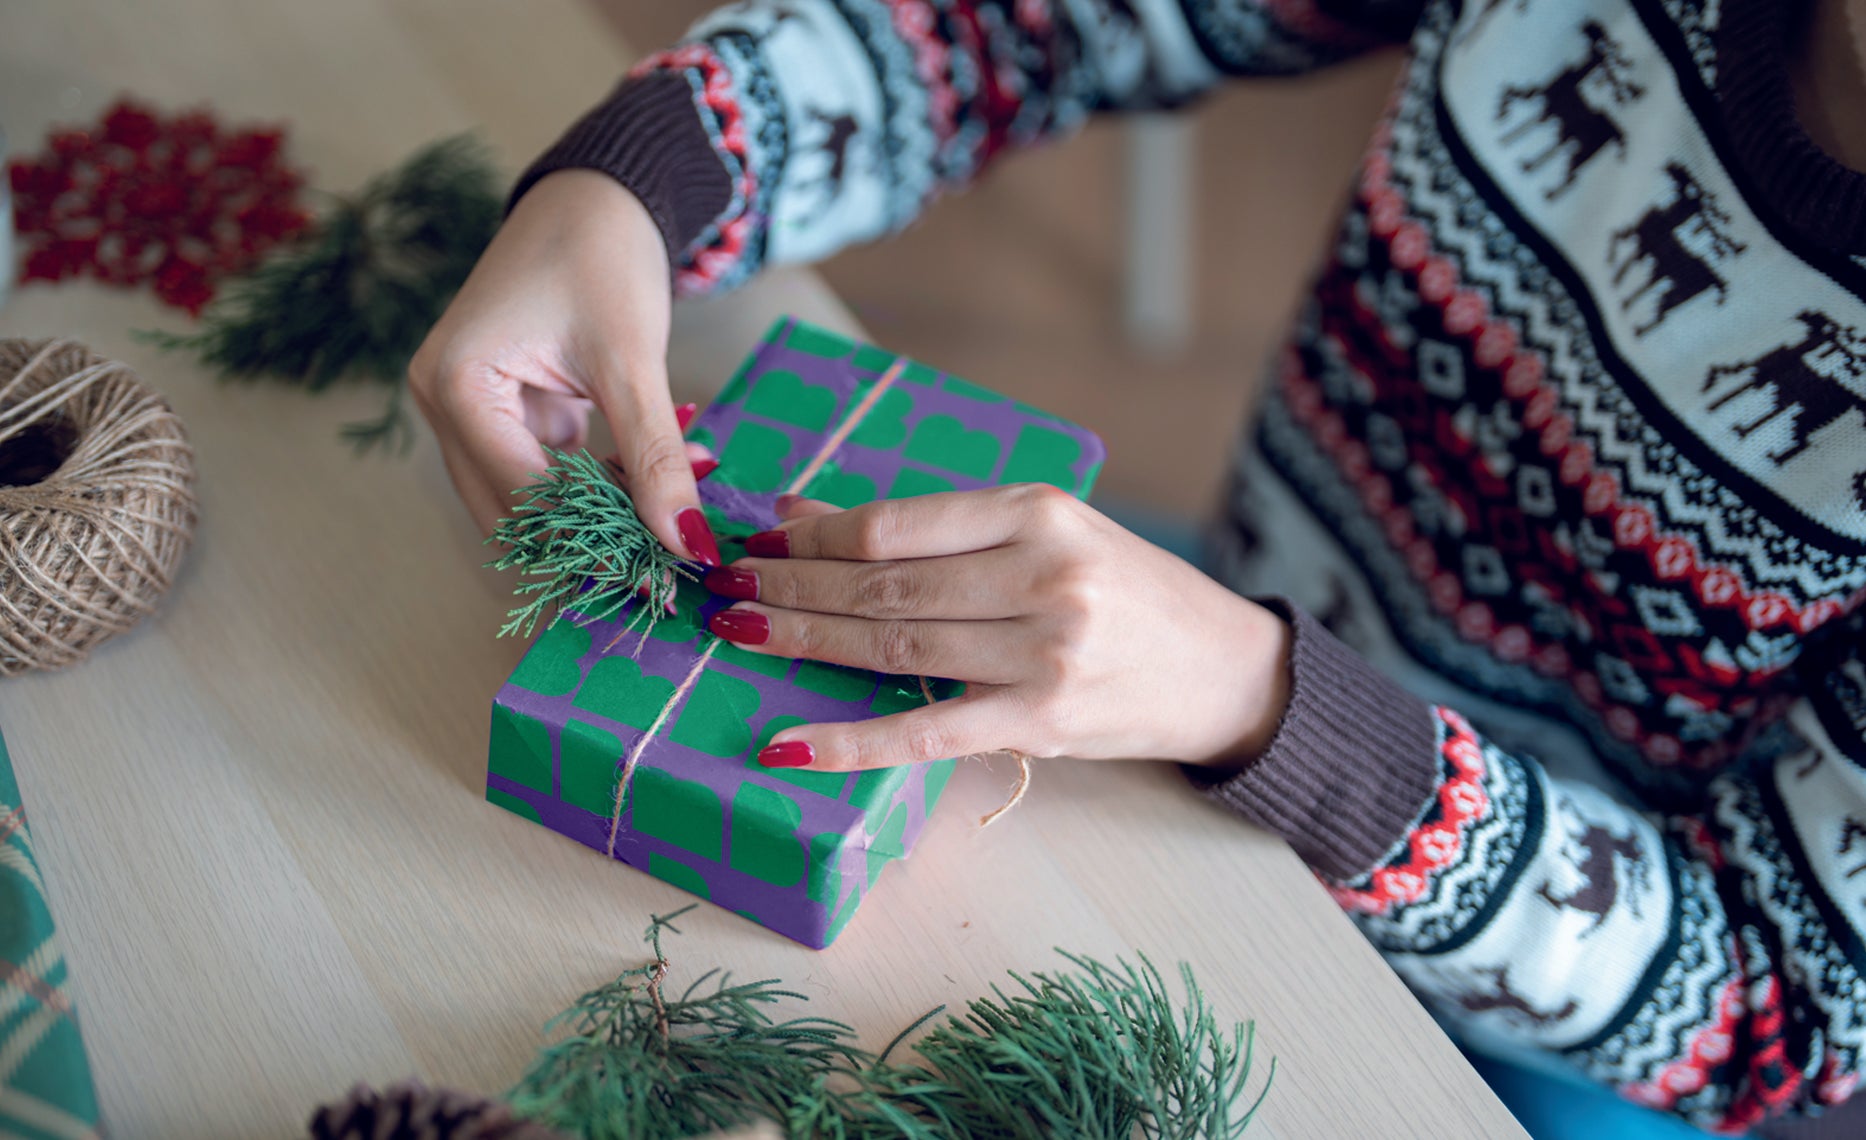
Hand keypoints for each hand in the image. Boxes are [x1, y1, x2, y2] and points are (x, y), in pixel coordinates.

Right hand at [408, 170, 720, 564]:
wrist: (596, 195)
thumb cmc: (601, 255)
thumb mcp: (631, 361)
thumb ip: (655, 456)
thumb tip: (684, 541)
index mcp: (453, 384)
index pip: (521, 495)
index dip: (593, 537)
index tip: (663, 568)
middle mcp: (442, 402)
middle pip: (513, 510)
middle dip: (591, 535)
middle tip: (669, 553)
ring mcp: (466, 408)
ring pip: (528, 499)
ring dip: (597, 511)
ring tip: (672, 507)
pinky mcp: (501, 409)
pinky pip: (543, 471)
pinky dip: (597, 482)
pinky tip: (655, 476)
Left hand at [700, 487, 1292, 772]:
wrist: (1223, 669)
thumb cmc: (1128, 592)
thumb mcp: (1049, 533)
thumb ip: (939, 527)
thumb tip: (806, 516)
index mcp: (1041, 512)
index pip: (899, 524)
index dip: (817, 538)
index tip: (761, 540)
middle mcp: (1043, 575)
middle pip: (885, 586)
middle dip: (792, 586)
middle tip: (723, 585)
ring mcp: (1043, 653)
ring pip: (895, 649)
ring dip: (805, 642)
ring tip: (740, 631)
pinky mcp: (1042, 721)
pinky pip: (925, 733)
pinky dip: (850, 742)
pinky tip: (788, 745)